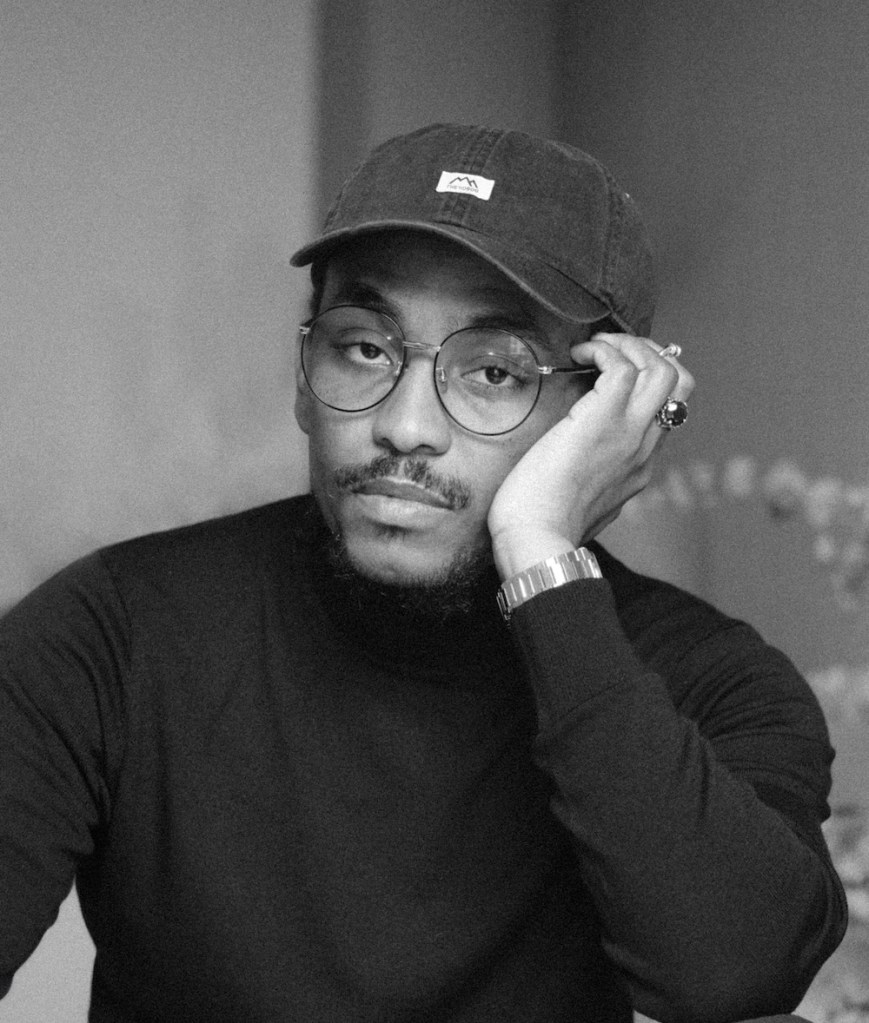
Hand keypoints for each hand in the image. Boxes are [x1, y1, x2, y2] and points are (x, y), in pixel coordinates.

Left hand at [487, 332, 694, 579]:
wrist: (536, 540)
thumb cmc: (543, 526)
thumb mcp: (582, 504)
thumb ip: (592, 482)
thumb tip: (578, 465)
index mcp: (639, 467)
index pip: (667, 411)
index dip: (648, 379)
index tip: (615, 369)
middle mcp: (643, 448)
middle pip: (679, 383)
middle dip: (650, 352)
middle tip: (611, 349)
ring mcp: (628, 433)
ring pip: (662, 368)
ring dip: (629, 345)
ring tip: (595, 348)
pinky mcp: (602, 421)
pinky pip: (622, 367)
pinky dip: (604, 351)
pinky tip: (579, 356)